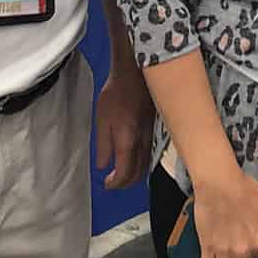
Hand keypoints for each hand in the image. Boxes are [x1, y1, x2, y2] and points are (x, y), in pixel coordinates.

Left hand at [95, 68, 153, 189]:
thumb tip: (102, 165)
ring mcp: (151, 136)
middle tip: (112, 182)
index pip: (125, 174)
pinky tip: (133, 157)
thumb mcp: (102, 120)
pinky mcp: (155, 129)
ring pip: (146, 165)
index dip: (115, 184)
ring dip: (134, 174)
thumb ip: (102, 145)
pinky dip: (141, 163)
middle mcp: (143, 142)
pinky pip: (150, 153)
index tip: (106, 184)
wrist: (136, 74)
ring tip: (121, 173)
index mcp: (128, 142)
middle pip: (138, 173)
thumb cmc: (117, 93)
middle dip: (125, 183)